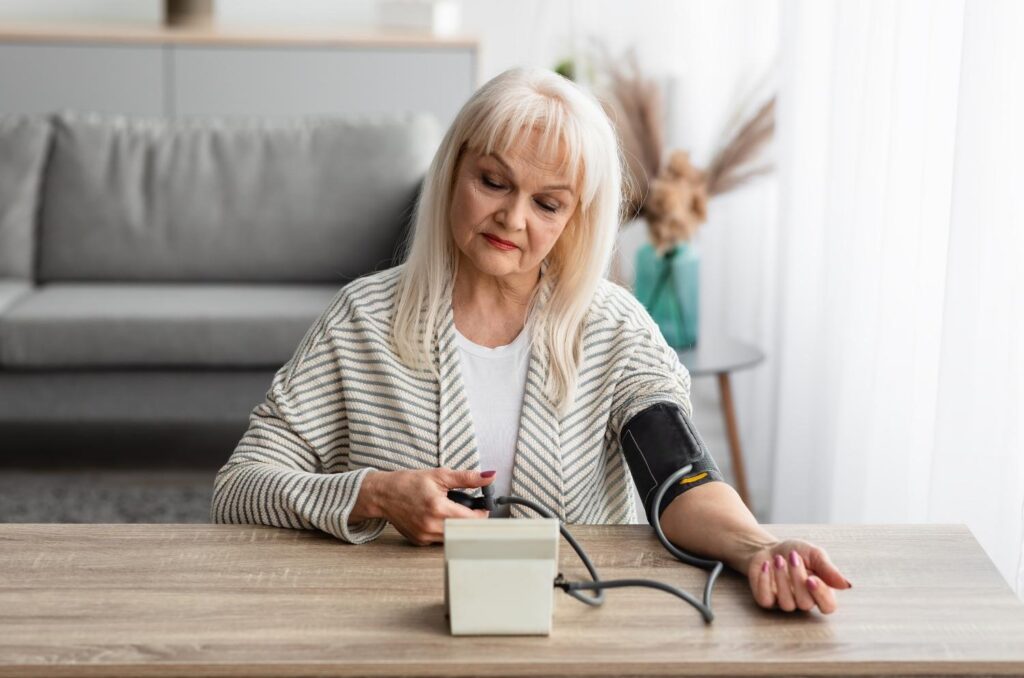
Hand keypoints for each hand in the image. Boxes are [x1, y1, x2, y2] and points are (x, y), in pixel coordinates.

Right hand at [360, 467, 493, 545]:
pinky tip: (440, 519)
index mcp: (439, 508)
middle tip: (470, 509)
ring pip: (453, 537)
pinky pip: (441, 540)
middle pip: (464, 531)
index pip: (472, 520)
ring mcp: (425, 536)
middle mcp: (432, 526)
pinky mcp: (420, 541)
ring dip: (458, 527)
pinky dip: (445, 531)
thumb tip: (489, 477)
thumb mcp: (439, 475)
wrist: (383, 494)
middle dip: (471, 520)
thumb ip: (467, 478)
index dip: (482, 513)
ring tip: (453, 512)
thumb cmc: (409, 483)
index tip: (483, 506)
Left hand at [746, 538, 851, 613]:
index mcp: (820, 592)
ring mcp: (784, 603)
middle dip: (798, 578)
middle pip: (805, 603)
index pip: (828, 606)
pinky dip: (764, 582)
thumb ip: (829, 569)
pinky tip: (766, 566)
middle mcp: (803, 601)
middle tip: (793, 557)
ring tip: (778, 559)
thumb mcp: (815, 554)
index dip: (821, 596)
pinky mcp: (766, 600)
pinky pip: (766, 600)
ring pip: (787, 603)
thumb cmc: (795, 553)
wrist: (769, 548)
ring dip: (781, 578)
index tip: (811, 578)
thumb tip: (847, 585)